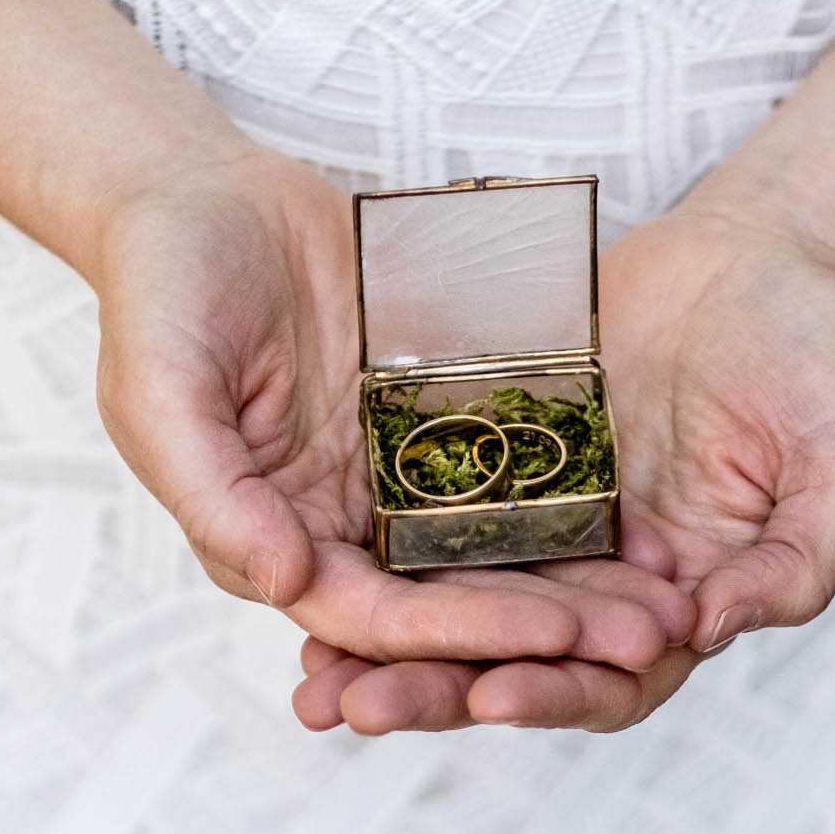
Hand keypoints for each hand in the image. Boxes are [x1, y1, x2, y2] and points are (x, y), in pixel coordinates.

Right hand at [93, 151, 692, 676]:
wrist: (203, 191)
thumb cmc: (162, 289)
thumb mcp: (160, 387)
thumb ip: (213, 489)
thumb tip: (286, 583)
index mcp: (275, 541)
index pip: (377, 617)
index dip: (463, 632)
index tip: (553, 636)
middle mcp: (346, 528)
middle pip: (455, 602)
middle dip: (551, 630)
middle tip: (650, 641)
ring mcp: (398, 477)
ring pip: (501, 549)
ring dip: (584, 584)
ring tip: (675, 603)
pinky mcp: (443, 419)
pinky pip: (523, 466)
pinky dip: (584, 496)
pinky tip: (658, 513)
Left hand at [290, 186, 834, 733]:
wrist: (764, 252)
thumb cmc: (820, 358)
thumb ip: (799, 558)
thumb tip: (712, 630)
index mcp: (683, 603)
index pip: (610, 679)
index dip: (553, 695)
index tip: (491, 699)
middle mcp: (600, 581)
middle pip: (510, 659)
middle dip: (434, 690)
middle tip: (358, 708)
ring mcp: (542, 524)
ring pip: (450, 603)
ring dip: (380, 644)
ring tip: (309, 679)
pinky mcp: (494, 459)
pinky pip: (418, 514)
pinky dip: (366, 549)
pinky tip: (299, 563)